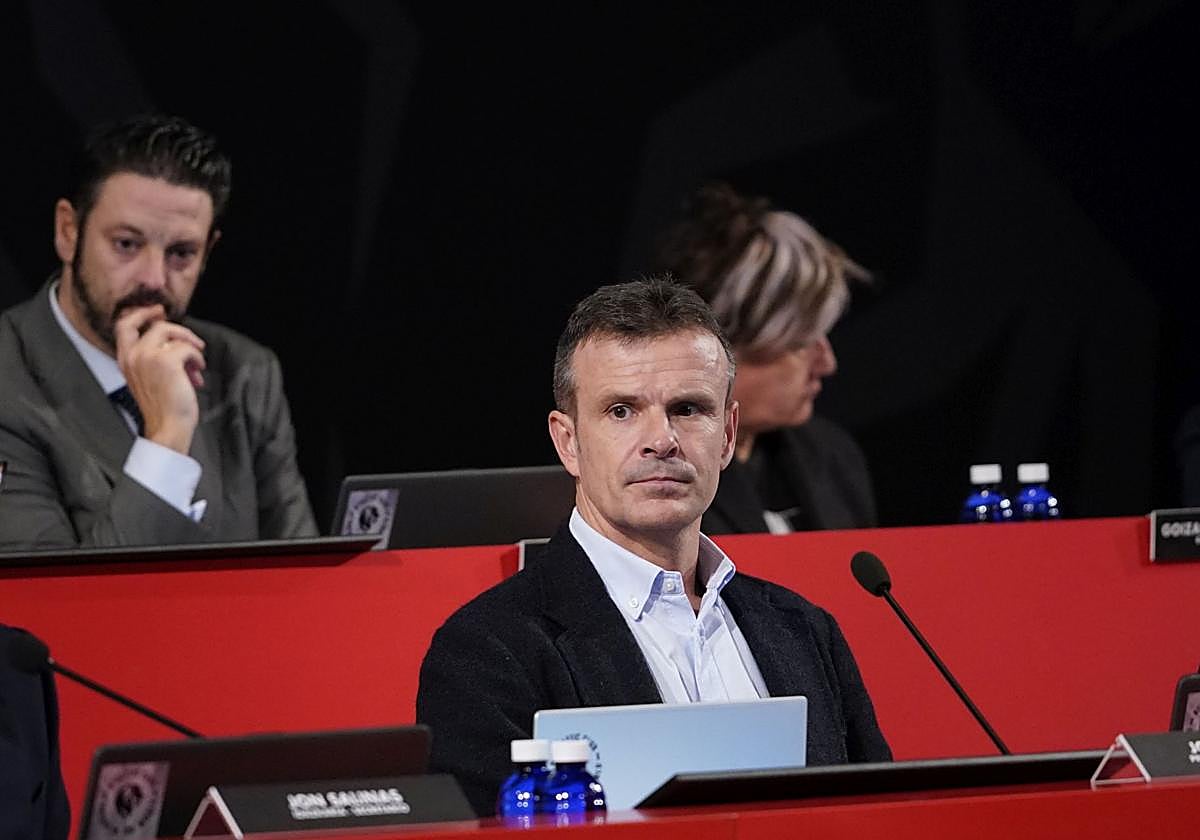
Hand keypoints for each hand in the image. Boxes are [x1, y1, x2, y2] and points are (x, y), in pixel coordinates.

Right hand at [114, 305, 206, 453]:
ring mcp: (147, 357)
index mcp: (125, 360)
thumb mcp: (152, 377)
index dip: (141, 313)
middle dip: (177, 329)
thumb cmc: (164, 407)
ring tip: (197, 366)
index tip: (157, 311)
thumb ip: (156, 357)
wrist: (168, 427)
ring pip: (171, 332)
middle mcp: (132, 356)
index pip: (123, 325)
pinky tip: (197, 375)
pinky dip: (197, 359)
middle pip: (152, 324)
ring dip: (190, 347)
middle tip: (193, 340)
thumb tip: (177, 339)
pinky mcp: (166, 361)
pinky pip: (187, 348)